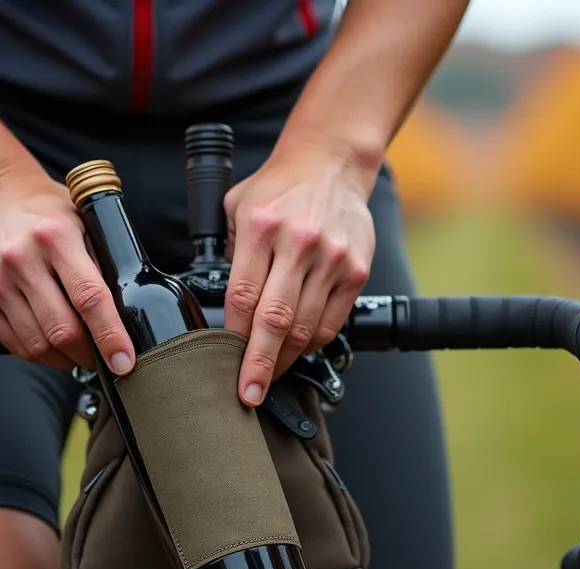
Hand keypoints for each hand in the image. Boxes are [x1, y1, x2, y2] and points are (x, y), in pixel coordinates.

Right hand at [0, 170, 134, 374]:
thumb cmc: (47, 214)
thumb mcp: (84, 222)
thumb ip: (103, 263)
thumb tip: (127, 315)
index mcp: (55, 237)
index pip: (89, 298)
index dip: (110, 335)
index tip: (123, 361)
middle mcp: (21, 259)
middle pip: (62, 329)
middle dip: (89, 354)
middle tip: (105, 358)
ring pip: (37, 344)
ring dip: (65, 358)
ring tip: (79, 353)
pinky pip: (15, 344)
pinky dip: (40, 353)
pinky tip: (53, 346)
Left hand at [223, 141, 376, 406]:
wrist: (331, 163)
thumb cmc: (280, 187)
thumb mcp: (238, 207)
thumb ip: (230, 253)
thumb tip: (224, 306)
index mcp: (262, 227)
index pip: (245, 298)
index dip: (234, 340)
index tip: (227, 367)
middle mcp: (300, 243)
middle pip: (276, 320)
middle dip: (260, 365)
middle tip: (249, 394)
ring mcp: (332, 258)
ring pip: (306, 327)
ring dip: (286, 359)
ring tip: (270, 373)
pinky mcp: (355, 270)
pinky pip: (331, 321)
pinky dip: (312, 343)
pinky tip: (296, 348)